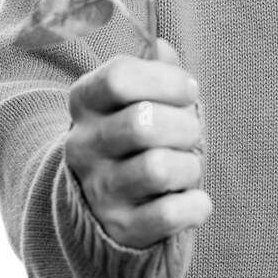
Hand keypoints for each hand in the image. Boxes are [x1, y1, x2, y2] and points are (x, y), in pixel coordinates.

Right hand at [65, 39, 210, 248]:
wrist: (101, 204)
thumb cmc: (134, 135)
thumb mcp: (136, 95)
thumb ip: (154, 68)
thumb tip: (162, 47)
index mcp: (85, 101)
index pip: (119, 77)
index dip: (166, 80)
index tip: (187, 91)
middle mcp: (83, 146)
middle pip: (143, 122)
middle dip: (184, 124)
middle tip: (190, 132)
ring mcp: (99, 191)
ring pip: (158, 169)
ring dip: (189, 165)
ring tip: (187, 166)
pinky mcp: (120, 229)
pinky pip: (168, 214)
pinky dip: (194, 205)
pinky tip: (192, 198)